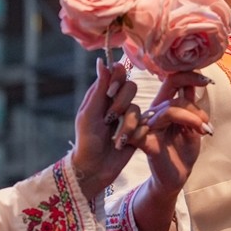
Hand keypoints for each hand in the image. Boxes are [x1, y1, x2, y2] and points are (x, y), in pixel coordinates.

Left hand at [70, 58, 140, 198]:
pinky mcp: (138, 131)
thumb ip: (99, 88)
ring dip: (125, 126)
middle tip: (109, 118)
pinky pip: (144, 125)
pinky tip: (124, 145)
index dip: (117, 79)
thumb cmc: (86, 141)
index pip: (117, 74)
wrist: (95, 169)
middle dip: (121, 104)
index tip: (110, 92)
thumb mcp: (89, 113)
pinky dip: (133, 136)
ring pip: (137, 109)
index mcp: (103, 94)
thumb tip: (101, 61)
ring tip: (115, 140)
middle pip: (131, 87)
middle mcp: (117, 102)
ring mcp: (129, 117)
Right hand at [119, 71, 210, 198]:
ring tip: (204, 130)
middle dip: (194, 108)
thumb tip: (201, 78)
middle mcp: (154, 113)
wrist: (177, 176)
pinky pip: (146, 131)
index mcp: (165, 105)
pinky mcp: (146, 144)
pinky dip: (172, 127)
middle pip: (174, 97)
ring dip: (191, 118)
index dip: (188, 75)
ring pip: (169, 111)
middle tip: (207, 124)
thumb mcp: (193, 124)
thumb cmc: (183, 150)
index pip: (172, 81)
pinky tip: (195, 132)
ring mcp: (149, 128)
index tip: (207, 81)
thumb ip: (192, 104)